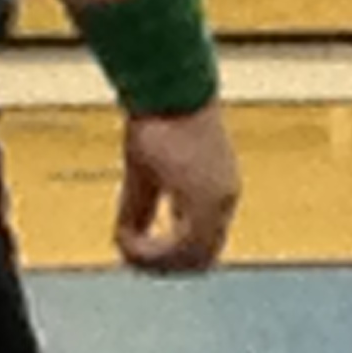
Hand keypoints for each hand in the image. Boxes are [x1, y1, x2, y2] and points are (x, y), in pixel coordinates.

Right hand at [115, 102, 240, 273]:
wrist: (170, 85)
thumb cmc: (158, 117)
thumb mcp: (144, 171)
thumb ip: (141, 207)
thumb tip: (127, 237)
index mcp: (216, 193)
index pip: (203, 246)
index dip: (171, 257)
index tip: (139, 251)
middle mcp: (224, 201)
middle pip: (201, 261)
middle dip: (164, 267)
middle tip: (130, 259)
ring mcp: (219, 202)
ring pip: (194, 260)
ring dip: (157, 264)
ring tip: (127, 251)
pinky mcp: (206, 199)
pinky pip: (181, 248)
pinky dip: (152, 254)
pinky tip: (127, 242)